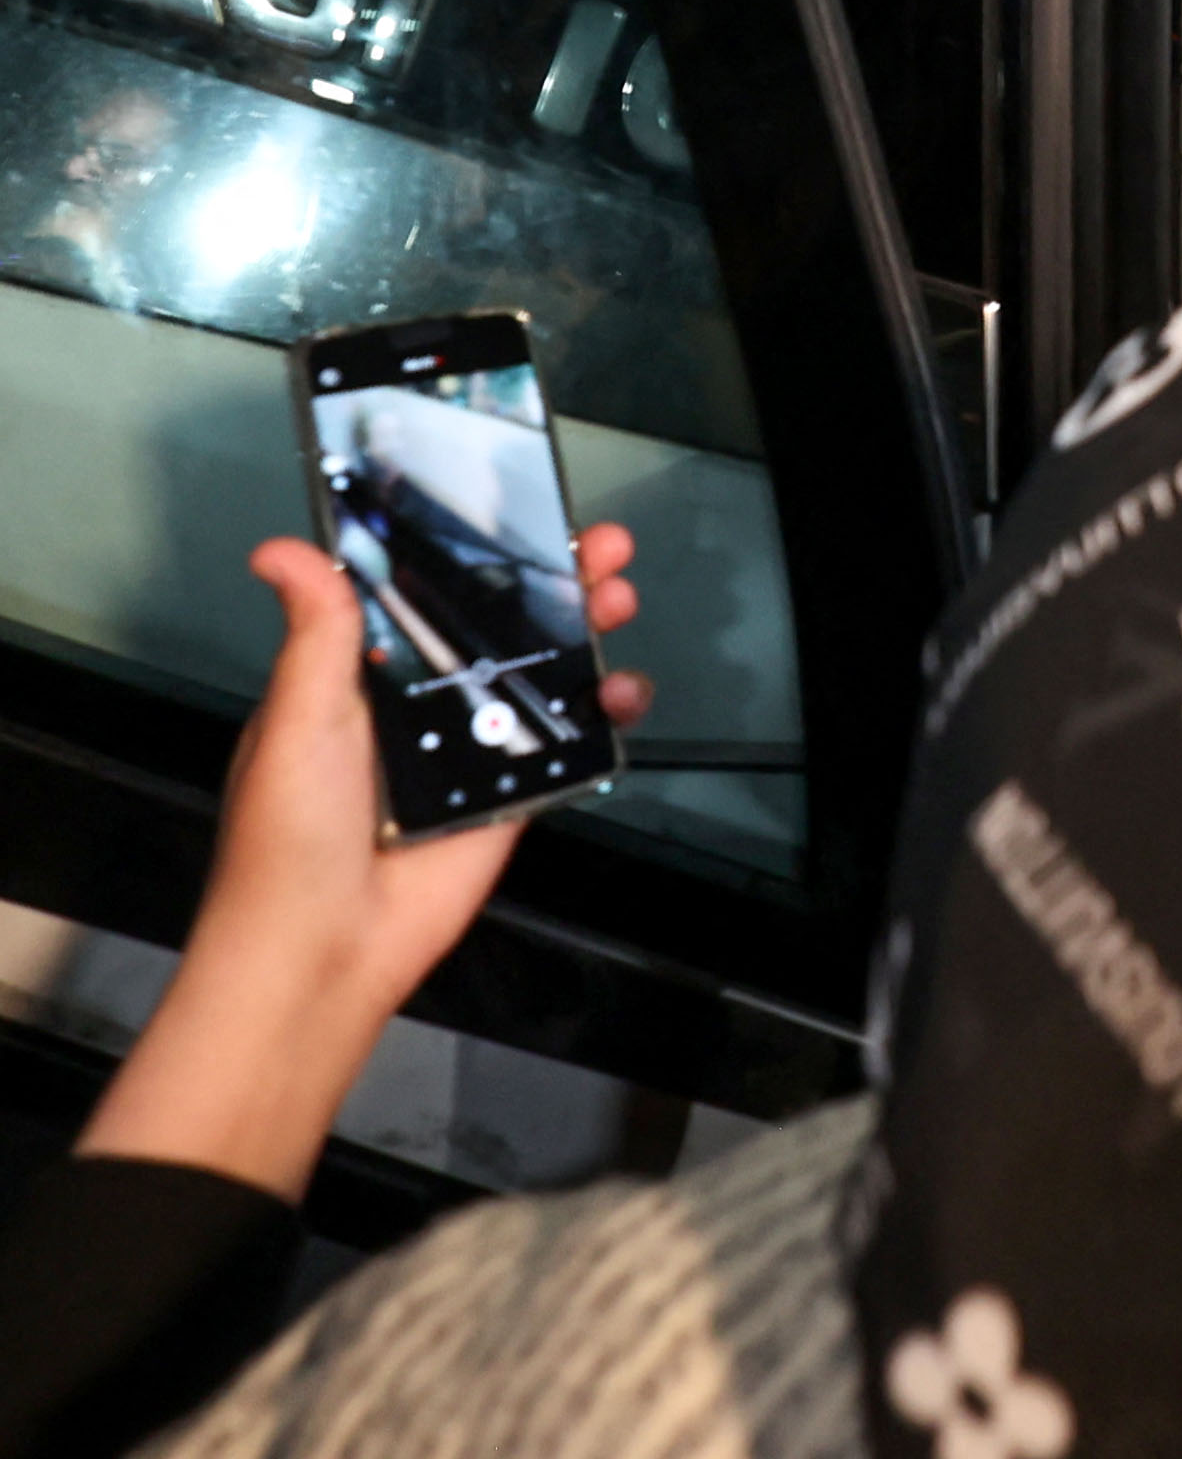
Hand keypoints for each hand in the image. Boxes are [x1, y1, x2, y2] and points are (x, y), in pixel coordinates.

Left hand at [77, 527, 645, 1199]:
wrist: (325, 947)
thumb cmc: (292, 830)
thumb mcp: (298, 719)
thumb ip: (316, 634)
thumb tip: (279, 548)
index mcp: (359, 678)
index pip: (425, 595)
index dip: (475, 552)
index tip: (521, 511)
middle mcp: (418, 706)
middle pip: (498, 626)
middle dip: (553, 582)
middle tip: (601, 548)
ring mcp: (470, 750)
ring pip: (540, 674)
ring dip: (587, 633)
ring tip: (620, 600)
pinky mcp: (512, 796)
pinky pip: (566, 744)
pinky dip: (602, 713)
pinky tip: (624, 691)